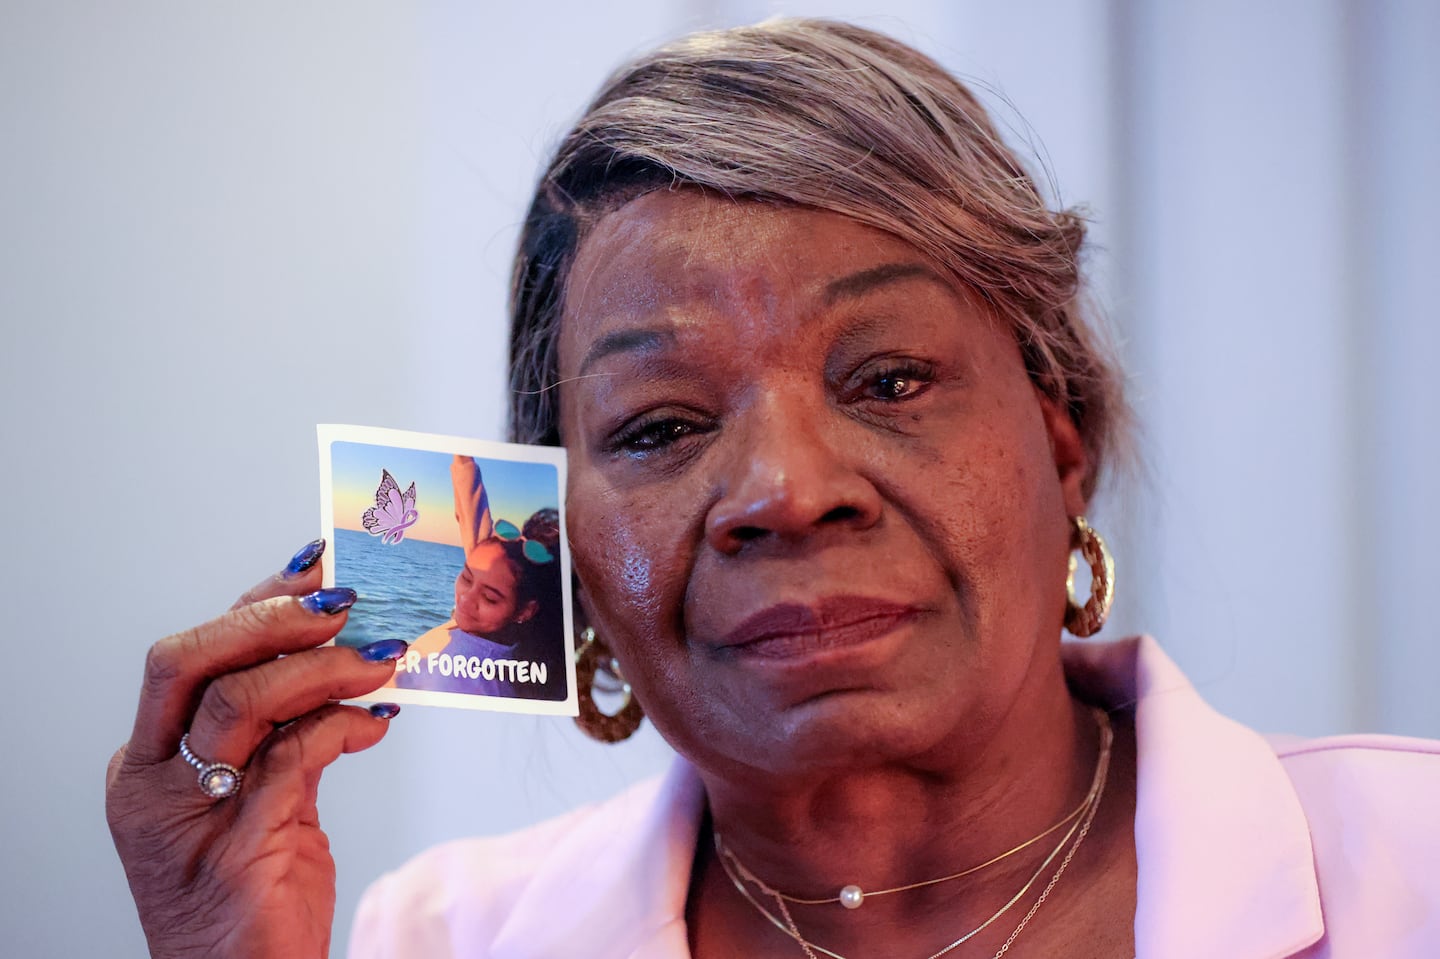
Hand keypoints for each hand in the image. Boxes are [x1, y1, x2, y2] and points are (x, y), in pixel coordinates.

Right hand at [106, 540, 406, 958]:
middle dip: (269, 619)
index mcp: (147, 763)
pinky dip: (341, 726)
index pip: (188, 658)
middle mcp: (151, 785)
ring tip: (380, 655)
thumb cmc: (254, 895)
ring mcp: (185, 820)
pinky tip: (378, 721)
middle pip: (187, 663)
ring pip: (236, 703)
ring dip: (318, 666)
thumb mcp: (264, 797)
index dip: (252, 604)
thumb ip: (287, 730)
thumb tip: (349, 657)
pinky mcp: (237, 851)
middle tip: (344, 603)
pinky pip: (290, 760)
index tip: (315, 568)